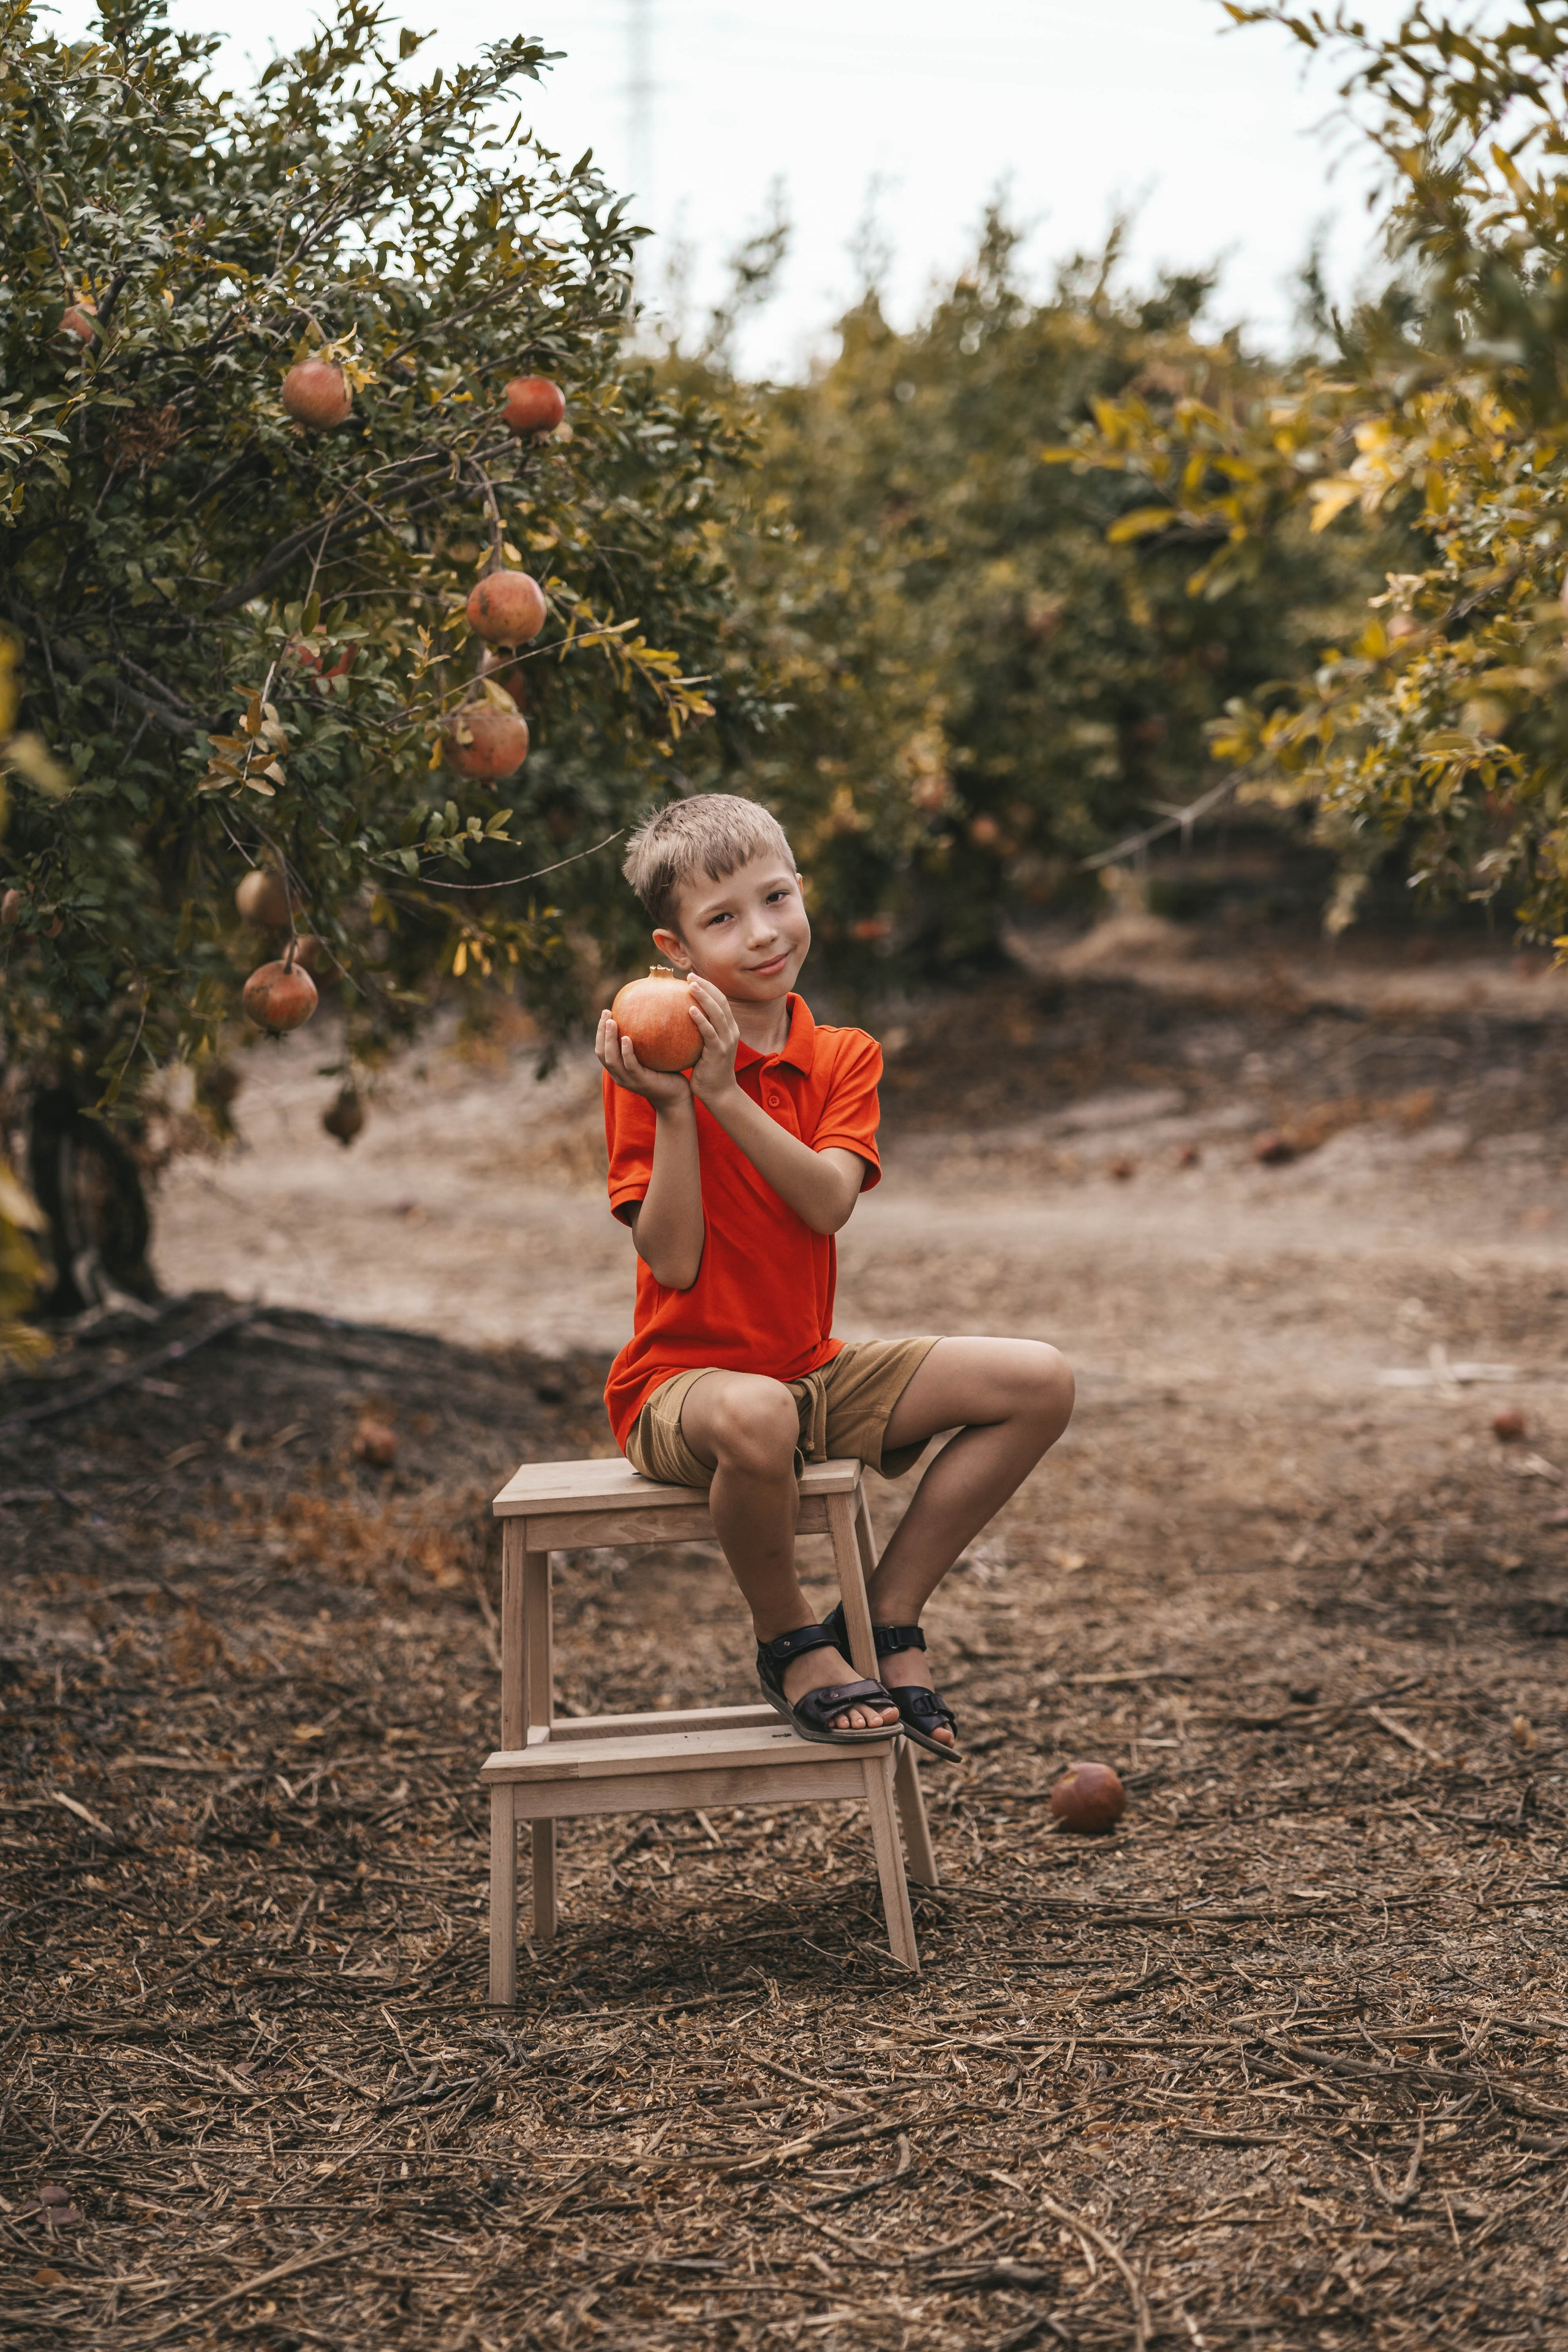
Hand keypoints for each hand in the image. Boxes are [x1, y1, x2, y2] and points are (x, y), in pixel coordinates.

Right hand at [595, 1011, 693, 1110]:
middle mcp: (620, 1076)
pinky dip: (626, 1051)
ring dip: (610, 1039)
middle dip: (601, 1032)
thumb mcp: (652, 1056)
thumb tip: (648, 1014)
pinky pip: (630, 1065)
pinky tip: (627, 1038)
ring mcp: (629, 1080)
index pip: (602, 1050)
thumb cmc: (666, 1074)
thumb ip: (646, 1042)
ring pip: (612, 1059)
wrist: (676, 1097)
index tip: (605, 1013)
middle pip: (602, 1053)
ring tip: (611, 1022)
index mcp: (619, 1070)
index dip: (600, 1032)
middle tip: (606, 1013)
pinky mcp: (641, 1082)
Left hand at [685, 974, 741, 1103]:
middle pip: (721, 1001)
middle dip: (706, 986)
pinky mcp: (719, 1051)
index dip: (709, 987)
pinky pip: (709, 1032)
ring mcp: (727, 1041)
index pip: (721, 1001)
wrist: (719, 1093)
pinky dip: (701, 1019)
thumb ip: (697, 1033)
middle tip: (689, 975)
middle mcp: (731, 1031)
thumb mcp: (704, 1047)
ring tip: (691, 985)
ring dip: (704, 996)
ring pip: (717, 1012)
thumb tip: (677, 1018)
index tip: (693, 977)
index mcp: (729, 1028)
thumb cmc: (707, 1070)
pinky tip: (690, 1010)